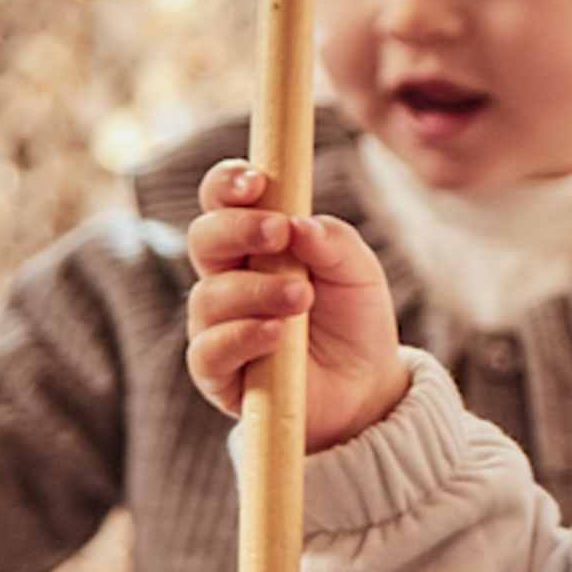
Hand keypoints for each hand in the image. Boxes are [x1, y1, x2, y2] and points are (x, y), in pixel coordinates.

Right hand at [186, 159, 407, 449]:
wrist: (367, 389)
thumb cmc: (354, 320)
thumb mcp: (358, 272)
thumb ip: (332, 241)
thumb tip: (299, 223)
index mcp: (252, 243)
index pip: (222, 201)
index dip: (228, 185)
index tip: (257, 182)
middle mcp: (227, 279)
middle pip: (204, 238)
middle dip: (238, 229)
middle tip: (279, 233)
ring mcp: (217, 327)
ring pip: (208, 296)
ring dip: (255, 290)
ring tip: (301, 297)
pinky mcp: (219, 376)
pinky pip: (209, 352)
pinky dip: (242, 337)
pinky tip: (277, 334)